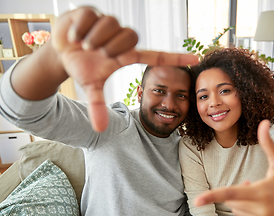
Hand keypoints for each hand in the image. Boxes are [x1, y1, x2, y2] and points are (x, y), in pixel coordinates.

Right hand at [52, 7, 197, 131]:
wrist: (61, 51)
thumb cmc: (82, 66)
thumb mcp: (90, 86)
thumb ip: (98, 106)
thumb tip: (100, 129)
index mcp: (126, 55)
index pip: (156, 54)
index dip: (175, 57)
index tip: (196, 58)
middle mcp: (121, 38)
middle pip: (130, 36)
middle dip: (111, 47)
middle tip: (95, 53)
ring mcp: (109, 23)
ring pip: (111, 24)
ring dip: (93, 38)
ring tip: (83, 45)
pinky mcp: (93, 11)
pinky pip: (91, 17)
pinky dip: (79, 29)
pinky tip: (74, 36)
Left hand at [194, 120, 273, 215]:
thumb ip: (267, 142)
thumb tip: (264, 122)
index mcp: (262, 191)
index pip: (231, 193)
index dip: (212, 196)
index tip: (196, 200)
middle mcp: (264, 209)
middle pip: (233, 203)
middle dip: (239, 193)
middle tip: (252, 184)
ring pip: (240, 212)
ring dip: (244, 203)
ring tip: (260, 194)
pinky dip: (252, 214)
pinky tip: (266, 207)